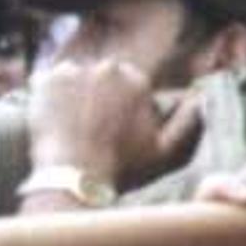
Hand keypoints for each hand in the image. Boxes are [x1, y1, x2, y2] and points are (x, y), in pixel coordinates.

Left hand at [22, 54, 196, 190]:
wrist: (74, 176)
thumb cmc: (123, 166)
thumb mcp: (167, 151)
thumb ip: (189, 121)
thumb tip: (200, 97)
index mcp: (138, 79)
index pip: (130, 84)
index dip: (124, 107)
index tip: (115, 129)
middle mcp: (108, 68)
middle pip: (102, 78)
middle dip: (98, 98)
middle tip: (91, 128)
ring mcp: (74, 71)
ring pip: (76, 79)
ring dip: (74, 96)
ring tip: (72, 126)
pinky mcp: (45, 80)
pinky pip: (47, 82)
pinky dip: (49, 97)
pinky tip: (54, 120)